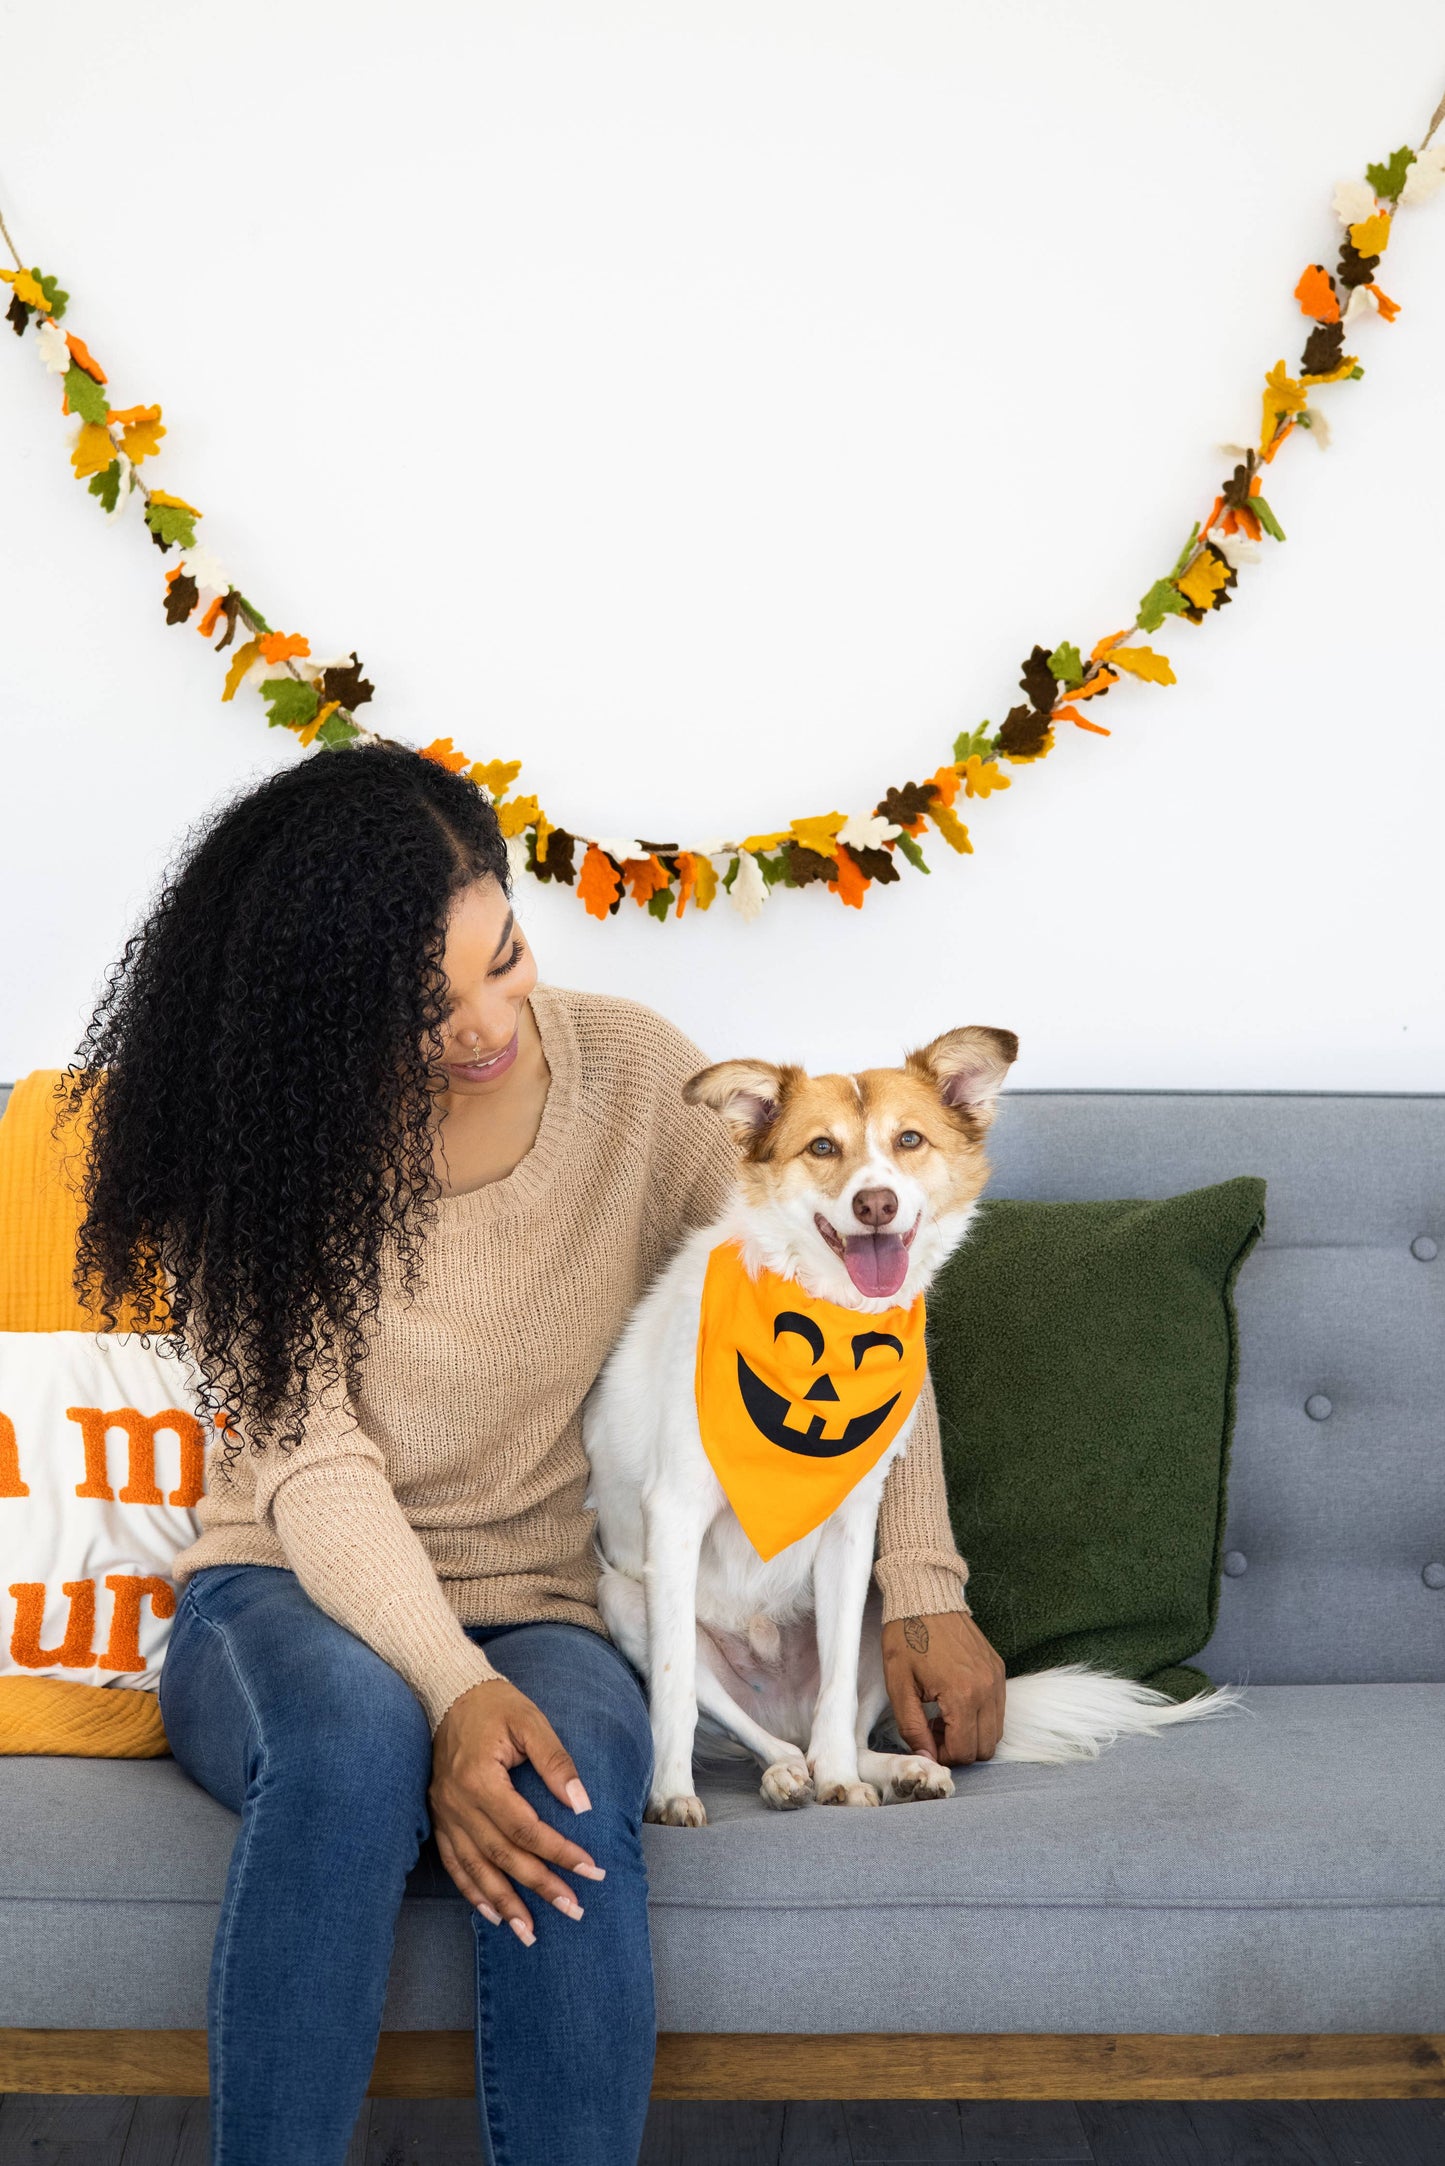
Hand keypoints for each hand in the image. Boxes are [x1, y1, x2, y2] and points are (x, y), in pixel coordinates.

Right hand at [430, 1676, 603, 1946]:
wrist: (449, 1693)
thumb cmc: (495, 1705)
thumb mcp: (531, 1722)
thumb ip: (556, 1762)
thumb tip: (582, 1805)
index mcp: (480, 1780)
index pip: (526, 1829)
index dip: (559, 1852)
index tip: (591, 1870)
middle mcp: (457, 1804)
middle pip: (503, 1856)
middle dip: (539, 1886)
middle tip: (573, 1909)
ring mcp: (444, 1815)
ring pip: (475, 1870)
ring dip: (504, 1903)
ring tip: (530, 1933)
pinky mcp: (439, 1818)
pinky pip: (453, 1863)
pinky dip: (472, 1891)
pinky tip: (492, 1913)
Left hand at [881, 1609, 1006, 1765]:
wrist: (925, 1597)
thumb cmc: (907, 1637)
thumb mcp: (899, 1685)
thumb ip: (912, 1727)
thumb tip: (926, 1758)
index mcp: (962, 1695)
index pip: (963, 1752)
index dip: (941, 1755)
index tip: (924, 1739)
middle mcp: (987, 1689)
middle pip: (985, 1748)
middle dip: (958, 1748)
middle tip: (933, 1730)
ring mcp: (997, 1679)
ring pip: (996, 1732)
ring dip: (971, 1735)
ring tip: (943, 1717)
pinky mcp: (999, 1669)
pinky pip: (999, 1709)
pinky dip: (981, 1717)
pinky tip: (955, 1702)